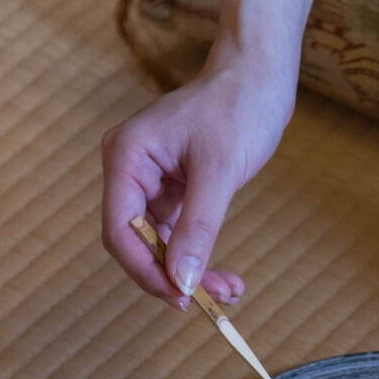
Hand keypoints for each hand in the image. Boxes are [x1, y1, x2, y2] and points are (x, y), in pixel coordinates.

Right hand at [101, 55, 293, 308]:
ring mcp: (149, 183)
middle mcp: (129, 171)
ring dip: (190, 274)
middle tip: (210, 303)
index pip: (118, 230)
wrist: (259, 75)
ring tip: (229, 291)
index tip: (180, 298)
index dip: (144, 270)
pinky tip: (225, 277)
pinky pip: (177, 237)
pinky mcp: (172, 191)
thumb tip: (182, 282)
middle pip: (136, 243)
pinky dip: (198, 259)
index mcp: (126, 157)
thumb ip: (198, 228)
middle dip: (170, 276)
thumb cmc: (238, 106)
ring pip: (158, 246)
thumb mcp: (219, 170)